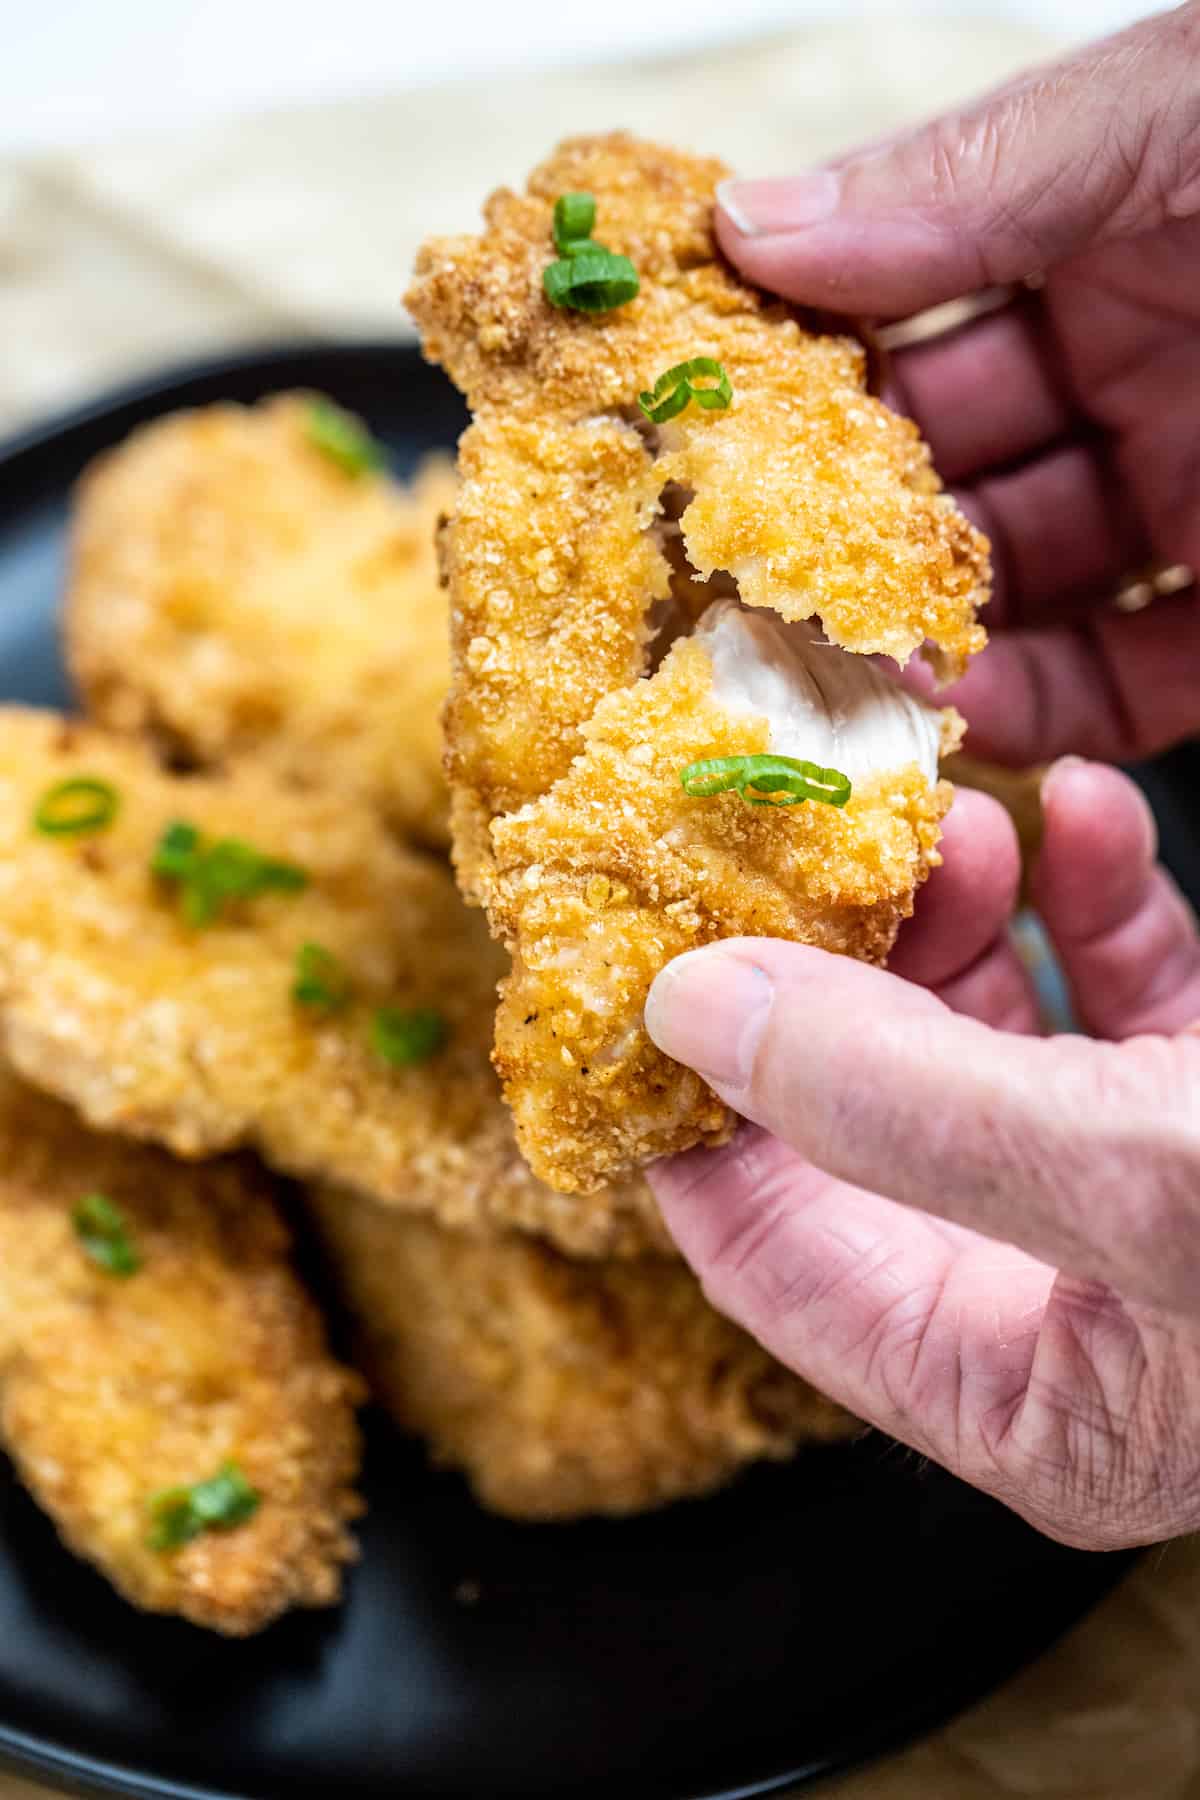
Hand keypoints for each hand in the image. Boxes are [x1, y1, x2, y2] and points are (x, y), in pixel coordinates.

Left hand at [645, 765, 1199, 1548]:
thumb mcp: (1138, 1182)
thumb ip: (900, 1107)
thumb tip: (691, 1015)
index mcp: (1015, 1388)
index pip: (766, 1250)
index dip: (687, 1108)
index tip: (633, 962)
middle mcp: (1064, 1298)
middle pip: (859, 1117)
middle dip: (831, 972)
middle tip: (799, 853)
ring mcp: (1142, 1194)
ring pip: (982, 1035)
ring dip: (957, 912)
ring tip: (952, 817)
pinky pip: (1117, 993)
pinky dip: (1092, 897)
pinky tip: (1080, 814)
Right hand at [715, 1, 1199, 766]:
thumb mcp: (1184, 115)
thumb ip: (978, 176)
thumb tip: (752, 222)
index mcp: (1115, 218)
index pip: (906, 304)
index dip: (798, 366)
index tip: (698, 434)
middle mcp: (1146, 361)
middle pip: (945, 468)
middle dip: (842, 532)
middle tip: (738, 590)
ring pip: (1017, 592)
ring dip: (923, 638)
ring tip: (836, 674)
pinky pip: (1119, 682)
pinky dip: (1038, 710)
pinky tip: (965, 718)